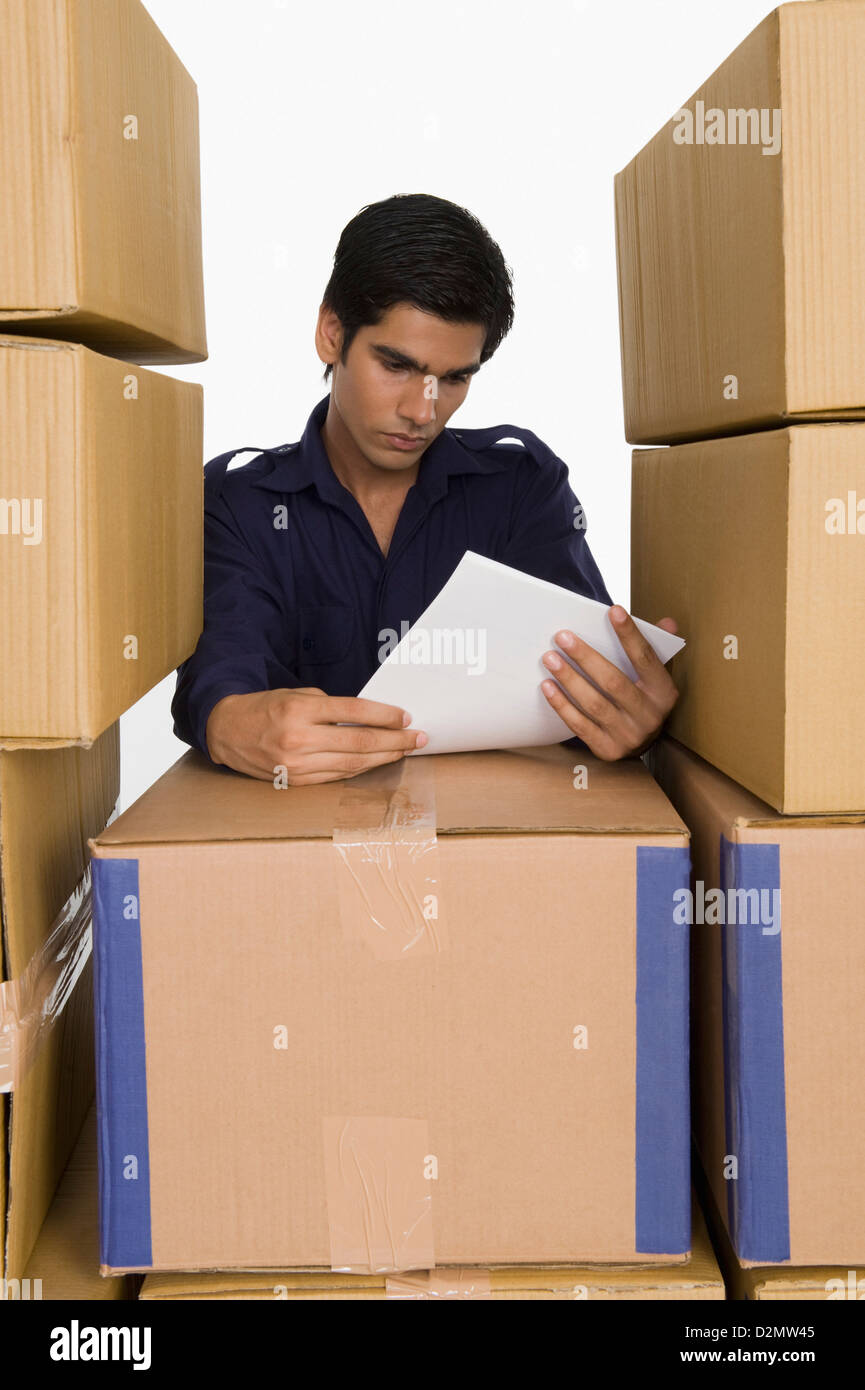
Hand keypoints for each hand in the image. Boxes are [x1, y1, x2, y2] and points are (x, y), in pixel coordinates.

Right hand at [205, 687, 426, 783]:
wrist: (227, 731)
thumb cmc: (265, 708)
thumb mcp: (296, 695)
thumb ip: (330, 708)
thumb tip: (370, 719)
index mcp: (299, 711)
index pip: (353, 713)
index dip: (384, 715)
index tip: (406, 717)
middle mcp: (299, 739)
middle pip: (359, 743)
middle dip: (395, 741)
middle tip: (419, 738)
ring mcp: (297, 764)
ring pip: (352, 764)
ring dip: (384, 758)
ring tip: (405, 751)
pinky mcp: (296, 781)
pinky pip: (337, 776)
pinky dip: (360, 769)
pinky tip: (378, 762)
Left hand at [540, 606, 678, 760]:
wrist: (644, 744)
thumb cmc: (644, 697)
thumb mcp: (656, 675)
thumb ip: (657, 647)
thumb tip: (667, 622)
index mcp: (664, 692)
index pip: (645, 658)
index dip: (630, 635)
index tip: (614, 611)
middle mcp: (649, 715)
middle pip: (613, 682)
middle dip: (586, 657)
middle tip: (562, 637)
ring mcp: (628, 735)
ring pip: (594, 704)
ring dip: (569, 679)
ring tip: (550, 658)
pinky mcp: (608, 749)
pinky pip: (580, 725)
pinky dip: (562, 706)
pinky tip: (548, 687)